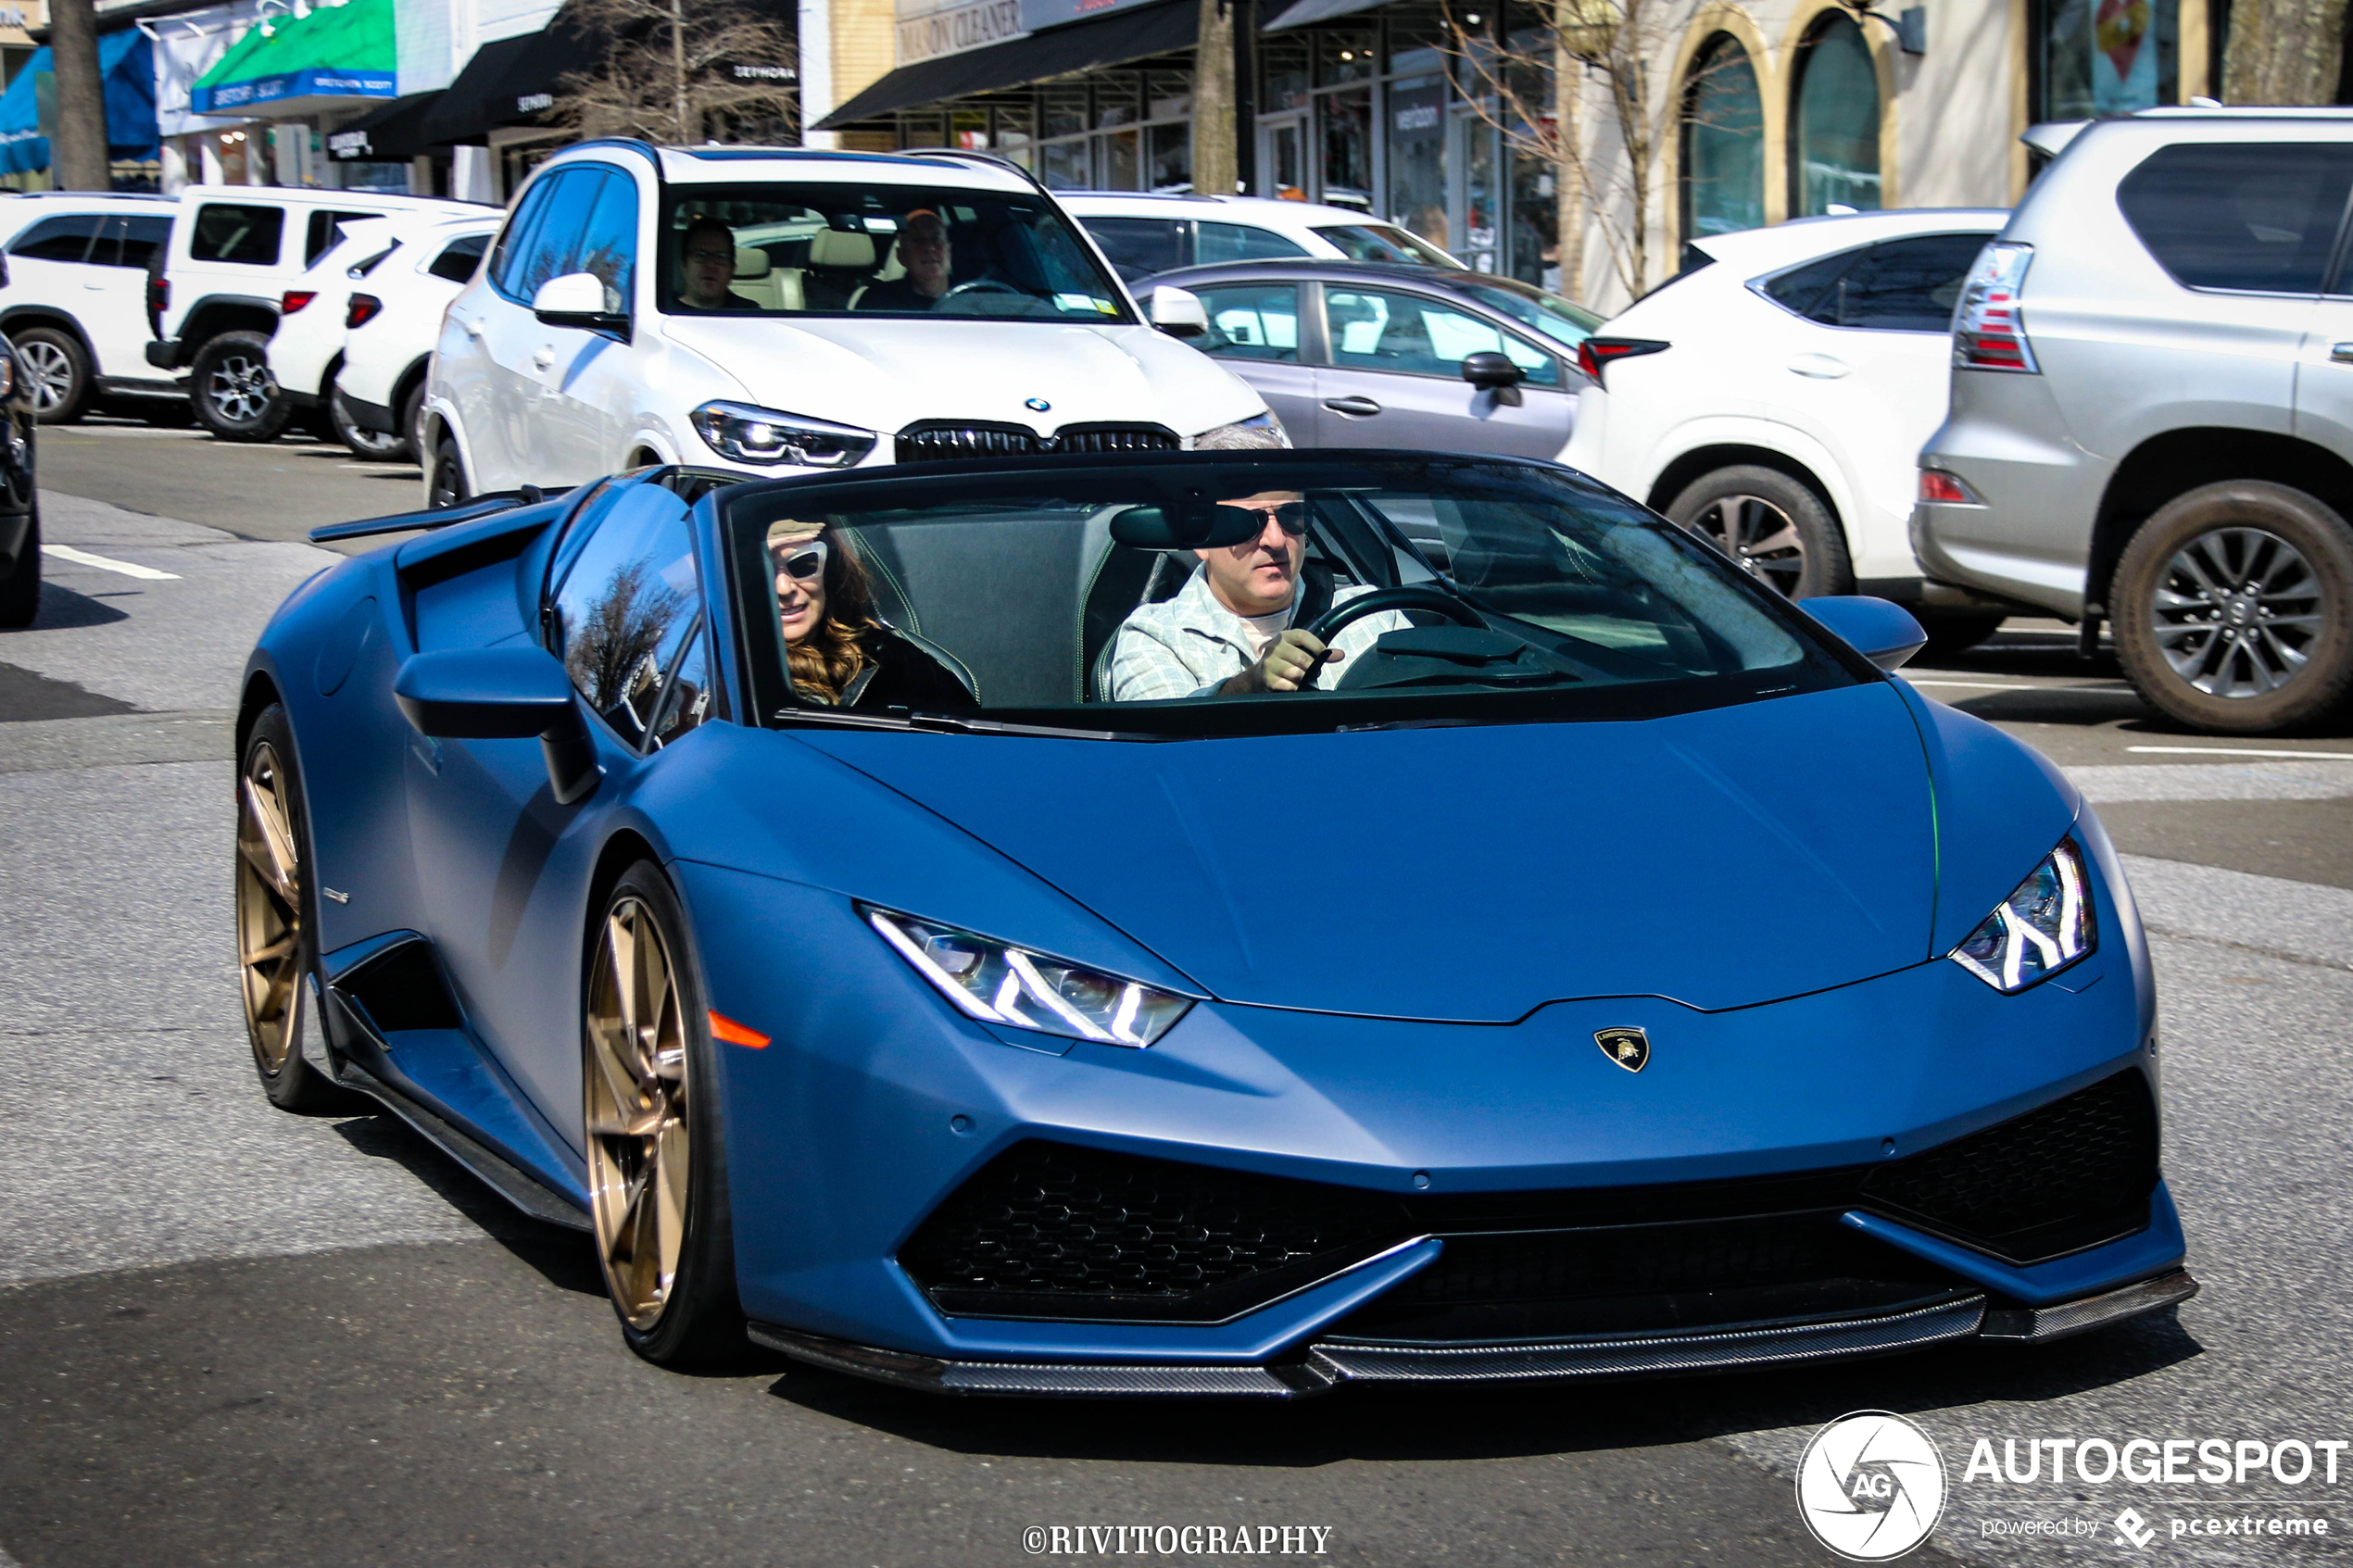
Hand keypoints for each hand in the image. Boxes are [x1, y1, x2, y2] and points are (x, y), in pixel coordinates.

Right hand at [1223, 628, 1339, 693]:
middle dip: (1312, 668)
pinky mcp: (1268, 679)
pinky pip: (1289, 685)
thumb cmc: (1284, 661)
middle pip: (1302, 658)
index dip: (1318, 646)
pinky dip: (1296, 687)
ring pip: (1296, 673)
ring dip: (1304, 679)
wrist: (1259, 675)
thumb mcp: (1299, 650)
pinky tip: (1294, 685)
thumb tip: (1340, 654)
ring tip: (1303, 679)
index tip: (1326, 655)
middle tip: (1314, 672)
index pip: (1303, 637)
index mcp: (1284, 637)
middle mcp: (1275, 647)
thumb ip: (1319, 651)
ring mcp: (1269, 663)